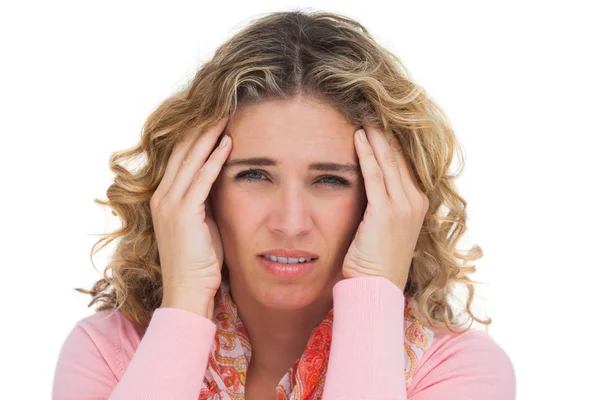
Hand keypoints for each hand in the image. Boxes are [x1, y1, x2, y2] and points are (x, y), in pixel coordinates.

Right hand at [150, 116, 230, 316]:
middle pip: (184, 151)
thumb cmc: (200, 261)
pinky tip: (228, 143)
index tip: (216, 117)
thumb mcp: (203, 224)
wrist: (188, 291)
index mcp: (165, 197)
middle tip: (222, 105)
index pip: (181, 157)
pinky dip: (214, 159)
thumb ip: (207, 201)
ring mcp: (170, 203)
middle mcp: (162, 195)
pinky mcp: (183, 213)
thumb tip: (223, 180)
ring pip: (191, 159)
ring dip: (210, 135)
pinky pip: (201, 179)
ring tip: (227, 115)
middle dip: (203, 127)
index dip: (197, 135)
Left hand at [342, 126, 428, 290]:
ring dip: (375, 136)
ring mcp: (403, 206)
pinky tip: (358, 136)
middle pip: (398, 157)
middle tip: (370, 107)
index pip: (402, 163)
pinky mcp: (386, 212)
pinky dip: (366, 154)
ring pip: (388, 161)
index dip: (389, 141)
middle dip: (383, 131)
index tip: (377, 120)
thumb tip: (368, 187)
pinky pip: (375, 175)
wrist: (377, 287)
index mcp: (416, 203)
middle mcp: (414, 201)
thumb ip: (381, 204)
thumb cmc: (376, 260)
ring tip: (364, 113)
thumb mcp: (385, 227)